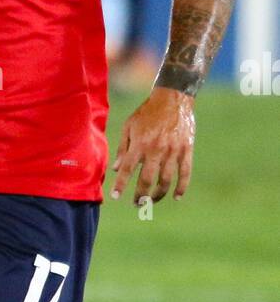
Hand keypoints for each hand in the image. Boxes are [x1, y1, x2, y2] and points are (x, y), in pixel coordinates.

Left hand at [111, 86, 194, 203]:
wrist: (173, 97)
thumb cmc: (147, 112)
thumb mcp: (129, 126)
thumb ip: (122, 148)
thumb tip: (115, 169)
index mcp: (140, 143)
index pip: (127, 169)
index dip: (121, 184)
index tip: (116, 197)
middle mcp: (156, 149)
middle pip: (147, 179)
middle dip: (140, 195)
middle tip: (136, 204)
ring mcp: (173, 150)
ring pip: (166, 180)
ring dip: (158, 195)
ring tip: (151, 201)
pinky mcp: (187, 149)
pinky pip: (185, 173)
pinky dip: (181, 187)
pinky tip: (176, 197)